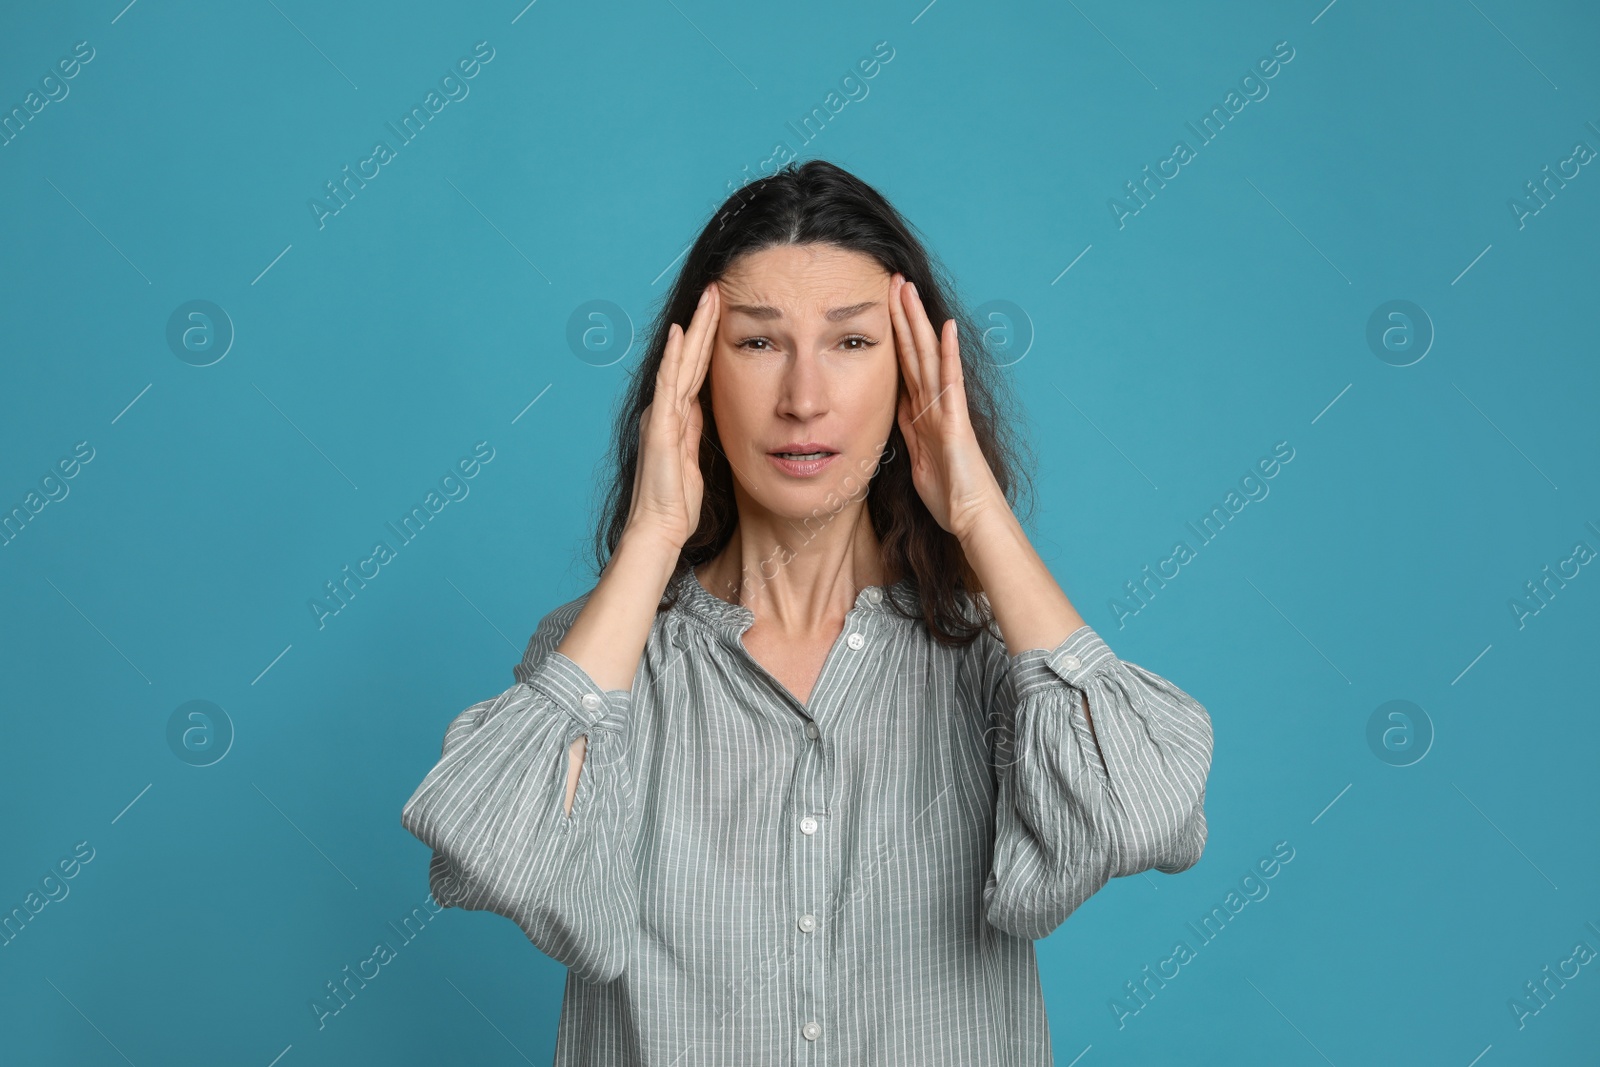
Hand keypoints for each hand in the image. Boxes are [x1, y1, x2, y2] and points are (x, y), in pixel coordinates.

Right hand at [624, 282, 719, 548]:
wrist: (659, 527)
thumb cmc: (676, 501)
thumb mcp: (694, 459)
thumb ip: (694, 431)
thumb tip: (701, 408)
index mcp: (677, 416)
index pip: (696, 368)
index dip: (707, 339)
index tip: (721, 310)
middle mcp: (666, 409)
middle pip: (689, 357)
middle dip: (703, 323)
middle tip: (717, 288)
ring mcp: (661, 415)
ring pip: (681, 362)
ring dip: (694, 329)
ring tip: (707, 298)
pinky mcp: (660, 427)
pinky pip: (669, 386)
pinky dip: (674, 358)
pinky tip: (681, 335)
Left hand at [887, 273, 1006, 542]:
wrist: (973, 518)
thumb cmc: (950, 496)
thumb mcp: (917, 461)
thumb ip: (909, 434)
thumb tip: (895, 413)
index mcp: (921, 414)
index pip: (903, 365)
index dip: (893, 336)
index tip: (882, 307)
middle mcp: (935, 404)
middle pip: (913, 352)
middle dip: (902, 316)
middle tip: (893, 280)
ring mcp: (947, 409)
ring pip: (928, 357)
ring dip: (917, 322)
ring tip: (907, 289)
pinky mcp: (956, 421)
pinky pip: (950, 382)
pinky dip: (947, 354)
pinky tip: (945, 327)